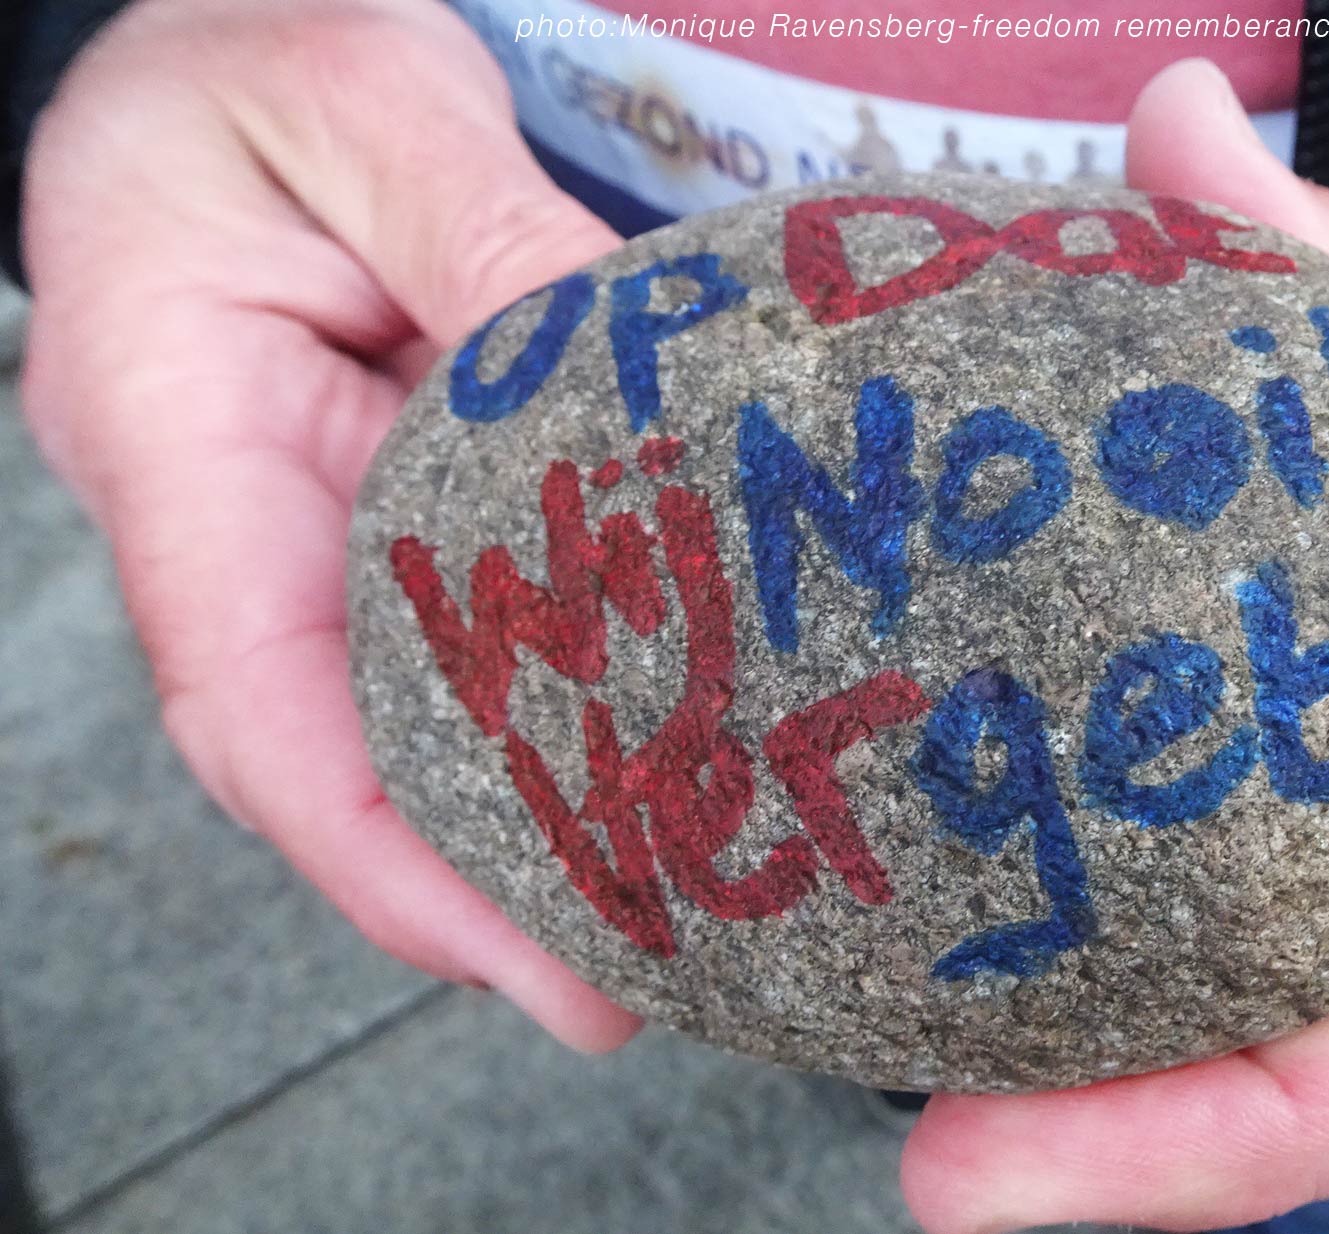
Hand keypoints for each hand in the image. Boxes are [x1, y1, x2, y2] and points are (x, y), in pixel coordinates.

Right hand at [20, 0, 634, 1047]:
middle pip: (348, 762)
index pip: (263, 706)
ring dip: (530, 832)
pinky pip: (473, 645)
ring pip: (414, 725)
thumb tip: (617, 375)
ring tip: (675, 919)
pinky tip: (659, 766)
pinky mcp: (410, 512)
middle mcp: (248, 524)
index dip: (386, 857)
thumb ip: (481, 233)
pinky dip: (556, 722)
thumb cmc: (260, 54)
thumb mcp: (362, 101)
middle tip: (646, 981)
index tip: (525, 960)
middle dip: (482, 893)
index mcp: (183, 442)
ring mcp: (328, 530)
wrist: (247, 36)